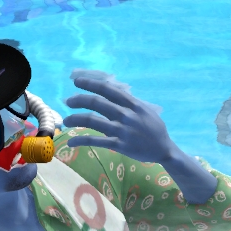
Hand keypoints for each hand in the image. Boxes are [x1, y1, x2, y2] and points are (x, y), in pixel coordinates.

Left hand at [63, 69, 217, 203]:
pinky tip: (71, 142)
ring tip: (66, 120)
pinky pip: (95, 141)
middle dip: (79, 100)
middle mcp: (126, 115)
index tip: (77, 81)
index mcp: (132, 104)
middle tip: (68, 101)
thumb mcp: (145, 110)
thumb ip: (129, 102)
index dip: (91, 84)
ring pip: (93, 121)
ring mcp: (122, 130)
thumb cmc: (154, 128)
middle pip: (97, 103)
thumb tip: (111, 92)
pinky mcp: (119, 145)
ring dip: (76, 119)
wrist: (164, 149)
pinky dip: (81, 140)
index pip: (108, 89)